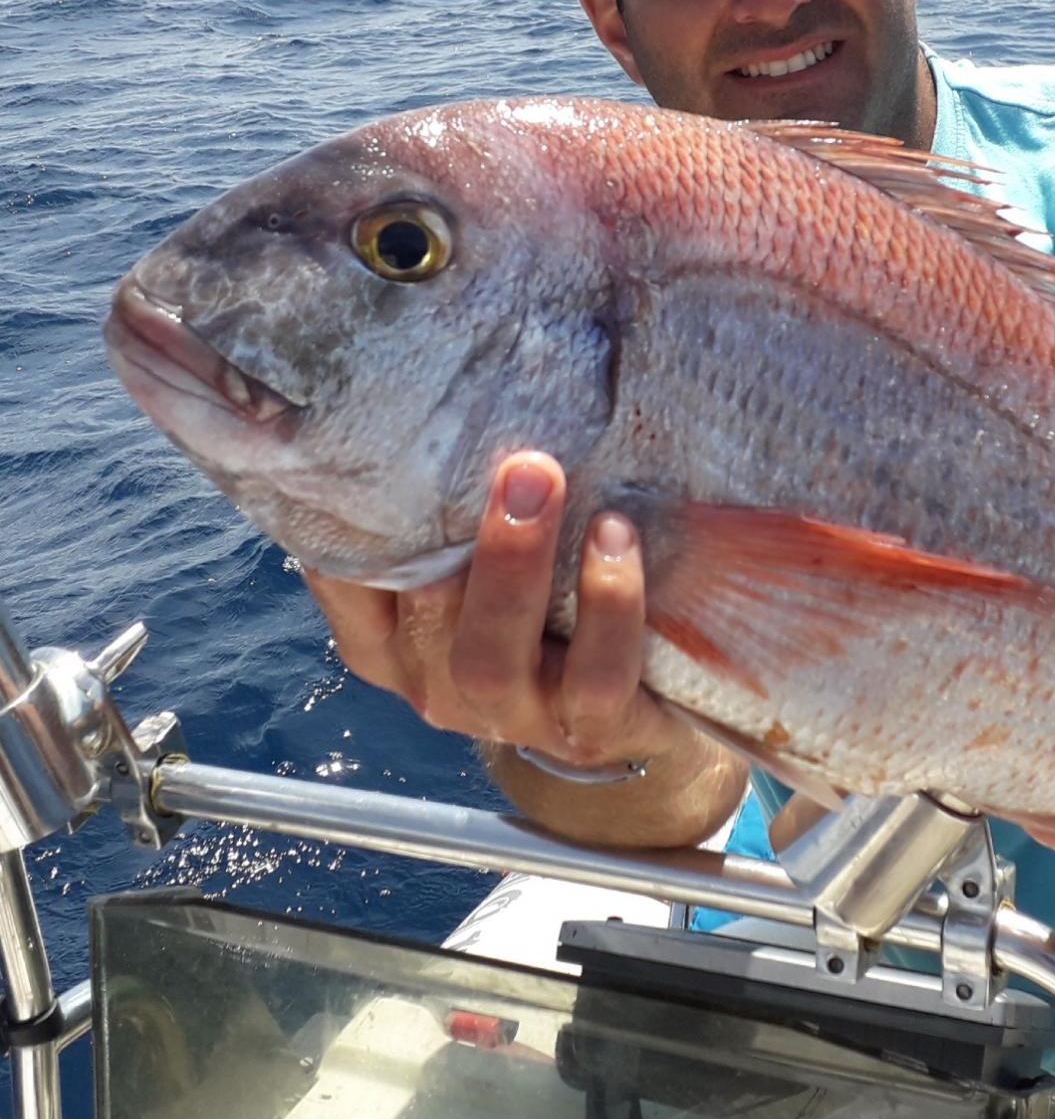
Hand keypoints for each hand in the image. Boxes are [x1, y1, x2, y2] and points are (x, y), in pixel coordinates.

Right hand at [305, 450, 683, 766]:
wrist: (644, 713)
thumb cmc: (551, 613)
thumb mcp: (490, 563)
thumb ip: (454, 507)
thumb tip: (444, 387)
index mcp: (394, 642)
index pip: (346, 581)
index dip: (353, 517)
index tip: (380, 437)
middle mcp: (440, 684)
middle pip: (423, 613)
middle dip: (452, 530)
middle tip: (503, 454)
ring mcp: (514, 715)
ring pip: (490, 657)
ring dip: (514, 563)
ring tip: (544, 479)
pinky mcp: (593, 731)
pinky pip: (594, 677)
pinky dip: (607, 604)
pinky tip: (617, 537)